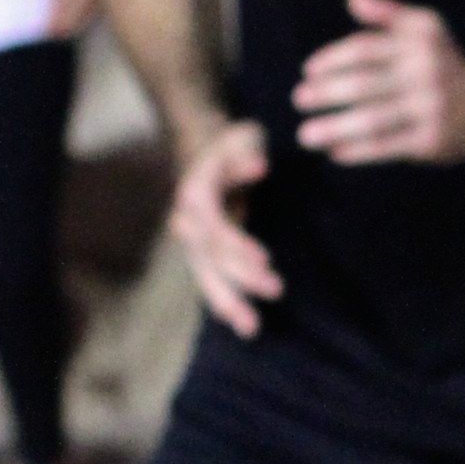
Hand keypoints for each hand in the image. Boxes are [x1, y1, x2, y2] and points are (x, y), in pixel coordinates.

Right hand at [170, 119, 282, 334]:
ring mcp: (193, 241)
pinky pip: (211, 281)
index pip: (214, 225)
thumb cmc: (232, 144)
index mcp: (196, 194)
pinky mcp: (203, 254)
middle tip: (277, 289)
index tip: (264, 259)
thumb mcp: (240, 135)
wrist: (205, 153)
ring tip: (251, 328)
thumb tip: (259, 167)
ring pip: (206, 276)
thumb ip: (245, 149)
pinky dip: (226, 303)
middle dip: (241, 277)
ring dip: (228, 302)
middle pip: (210, 257)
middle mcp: (188, 221)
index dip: (236, 244)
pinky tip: (243, 325)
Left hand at [292, 0, 464, 165]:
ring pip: (372, 120)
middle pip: (365, 85)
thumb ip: (388, 12)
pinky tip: (335, 153)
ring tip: (306, 135)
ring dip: (335, 128)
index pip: (365, 49)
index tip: (308, 71)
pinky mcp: (431, 141)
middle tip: (299, 100)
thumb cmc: (447, 65)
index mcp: (418, 44)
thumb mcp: (426, 30)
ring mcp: (429, 110)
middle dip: (327, 93)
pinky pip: (387, 147)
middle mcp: (426, 75)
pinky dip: (358, 152)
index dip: (332, 59)